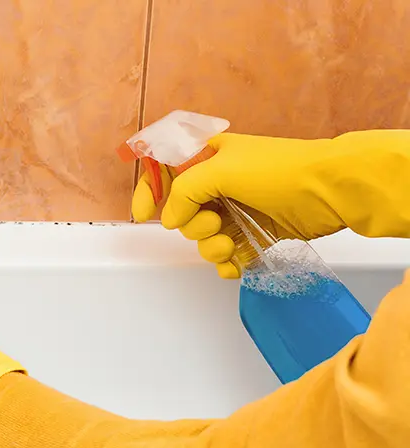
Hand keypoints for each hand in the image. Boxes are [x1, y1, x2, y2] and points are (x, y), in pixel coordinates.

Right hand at [132, 133, 357, 278]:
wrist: (331, 190)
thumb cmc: (279, 170)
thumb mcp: (221, 170)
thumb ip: (183, 193)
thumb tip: (170, 219)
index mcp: (207, 158)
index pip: (163, 172)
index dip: (147, 192)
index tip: (141, 215)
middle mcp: (219, 183)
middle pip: (182, 213)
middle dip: (193, 225)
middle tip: (216, 220)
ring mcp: (237, 209)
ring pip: (203, 237)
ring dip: (211, 247)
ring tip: (231, 244)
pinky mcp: (254, 233)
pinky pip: (227, 254)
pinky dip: (227, 263)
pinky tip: (236, 265)